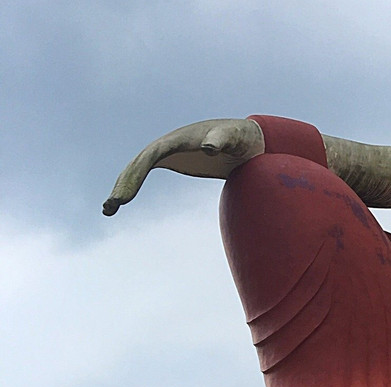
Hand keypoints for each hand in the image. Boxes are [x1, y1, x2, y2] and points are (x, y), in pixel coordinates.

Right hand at [103, 119, 263, 215]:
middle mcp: (168, 143)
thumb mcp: (234, 137)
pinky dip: (132, 184)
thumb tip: (209, 148)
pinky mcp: (173, 158)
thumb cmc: (241, 136)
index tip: (127, 197)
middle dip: (123, 184)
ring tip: (108, 209)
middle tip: (111, 208)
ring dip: (122, 185)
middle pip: (138, 163)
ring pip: (137, 167)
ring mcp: (168, 150)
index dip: (136, 175)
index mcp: (178, 139)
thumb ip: (222, 139)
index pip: (150, 156)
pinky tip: (122, 201)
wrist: (246, 138)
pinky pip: (145, 171)